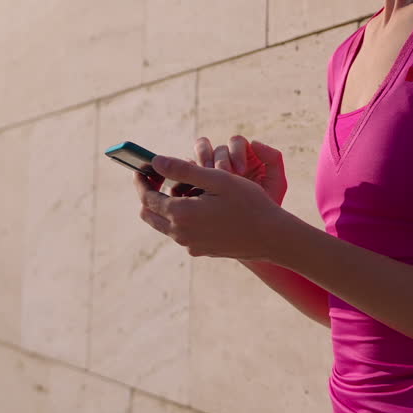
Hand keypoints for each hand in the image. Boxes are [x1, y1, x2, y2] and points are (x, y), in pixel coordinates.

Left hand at [134, 155, 294, 260]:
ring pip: (165, 224)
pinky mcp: (200, 251)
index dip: (141, 180)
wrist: (271, 237)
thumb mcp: (217, 179)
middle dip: (149, 194)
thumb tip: (155, 161)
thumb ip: (183, 170)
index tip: (141, 167)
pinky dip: (182, 217)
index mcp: (181, 214)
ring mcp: (190, 245)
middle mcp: (180, 233)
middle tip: (159, 176)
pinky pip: (181, 232)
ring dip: (168, 205)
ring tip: (187, 187)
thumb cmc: (248, 203)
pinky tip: (202, 204)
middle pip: (149, 214)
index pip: (147, 197)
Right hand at [194, 135, 287, 206]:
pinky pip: (186, 173)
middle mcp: (226, 160)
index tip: (241, 170)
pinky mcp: (196, 183)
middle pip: (216, 148)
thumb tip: (254, 142)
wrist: (255, 232)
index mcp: (245, 156)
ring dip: (201, 163)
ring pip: (199, 154)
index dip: (236, 152)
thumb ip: (273, 159)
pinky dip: (188, 176)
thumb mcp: (276, 183)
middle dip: (219, 160)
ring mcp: (210, 171)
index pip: (236, 142)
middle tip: (222, 174)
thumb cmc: (268, 205)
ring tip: (207, 180)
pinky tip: (194, 190)